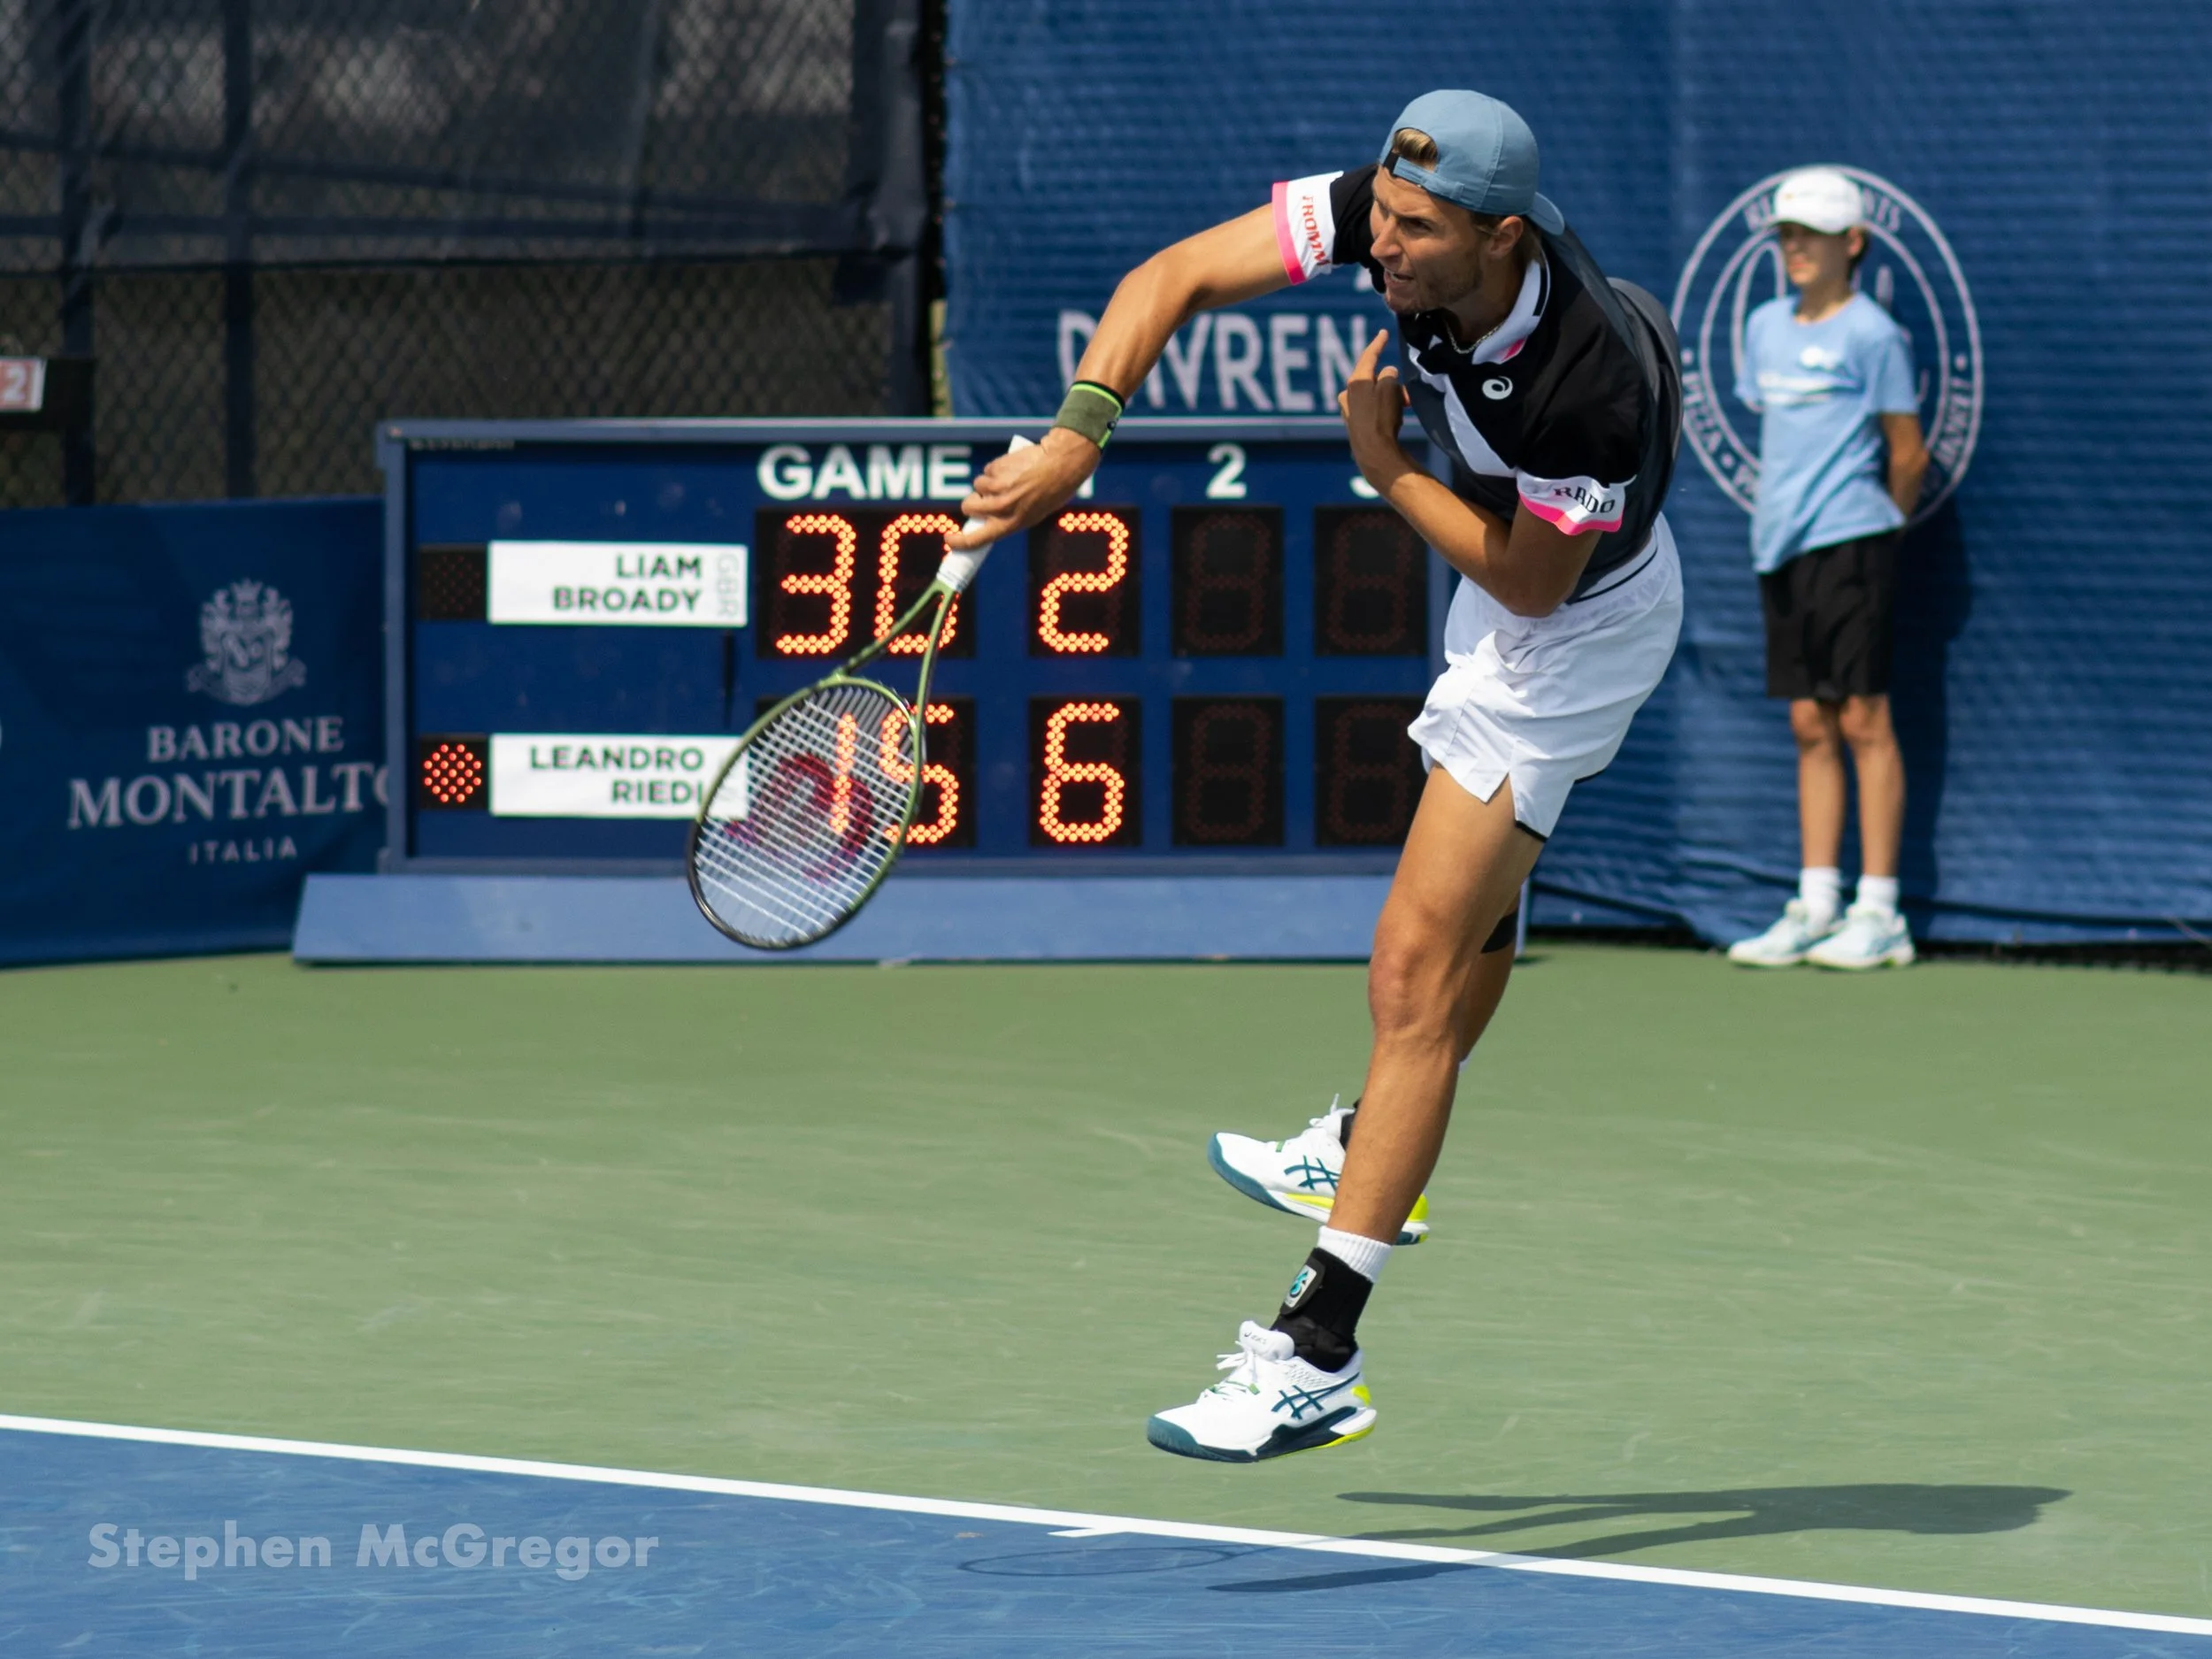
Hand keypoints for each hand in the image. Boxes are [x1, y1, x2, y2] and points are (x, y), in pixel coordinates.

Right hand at [950, 428, 1100, 549]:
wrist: (1062, 463)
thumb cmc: (1053, 491)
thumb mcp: (1034, 513)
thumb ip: (1010, 517)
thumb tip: (988, 517)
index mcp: (1012, 524)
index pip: (976, 539)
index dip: (959, 542)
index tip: (949, 540)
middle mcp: (1002, 508)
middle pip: (968, 507)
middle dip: (971, 503)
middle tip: (980, 499)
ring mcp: (998, 488)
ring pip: (977, 486)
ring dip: (987, 484)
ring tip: (1008, 480)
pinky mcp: (997, 469)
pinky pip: (987, 471)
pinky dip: (996, 470)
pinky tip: (1013, 469)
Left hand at [1336, 329, 1415, 494]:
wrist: (1374, 452)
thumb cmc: (1382, 417)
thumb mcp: (1390, 389)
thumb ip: (1388, 376)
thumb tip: (1386, 374)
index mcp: (1355, 381)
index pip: (1368, 356)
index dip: (1377, 343)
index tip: (1383, 333)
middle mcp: (1348, 394)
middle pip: (1373, 378)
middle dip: (1390, 382)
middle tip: (1405, 393)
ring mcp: (1349, 410)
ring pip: (1374, 394)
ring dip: (1389, 397)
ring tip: (1404, 407)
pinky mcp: (1355, 425)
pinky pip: (1373, 408)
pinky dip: (1384, 408)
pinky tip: (1394, 419)